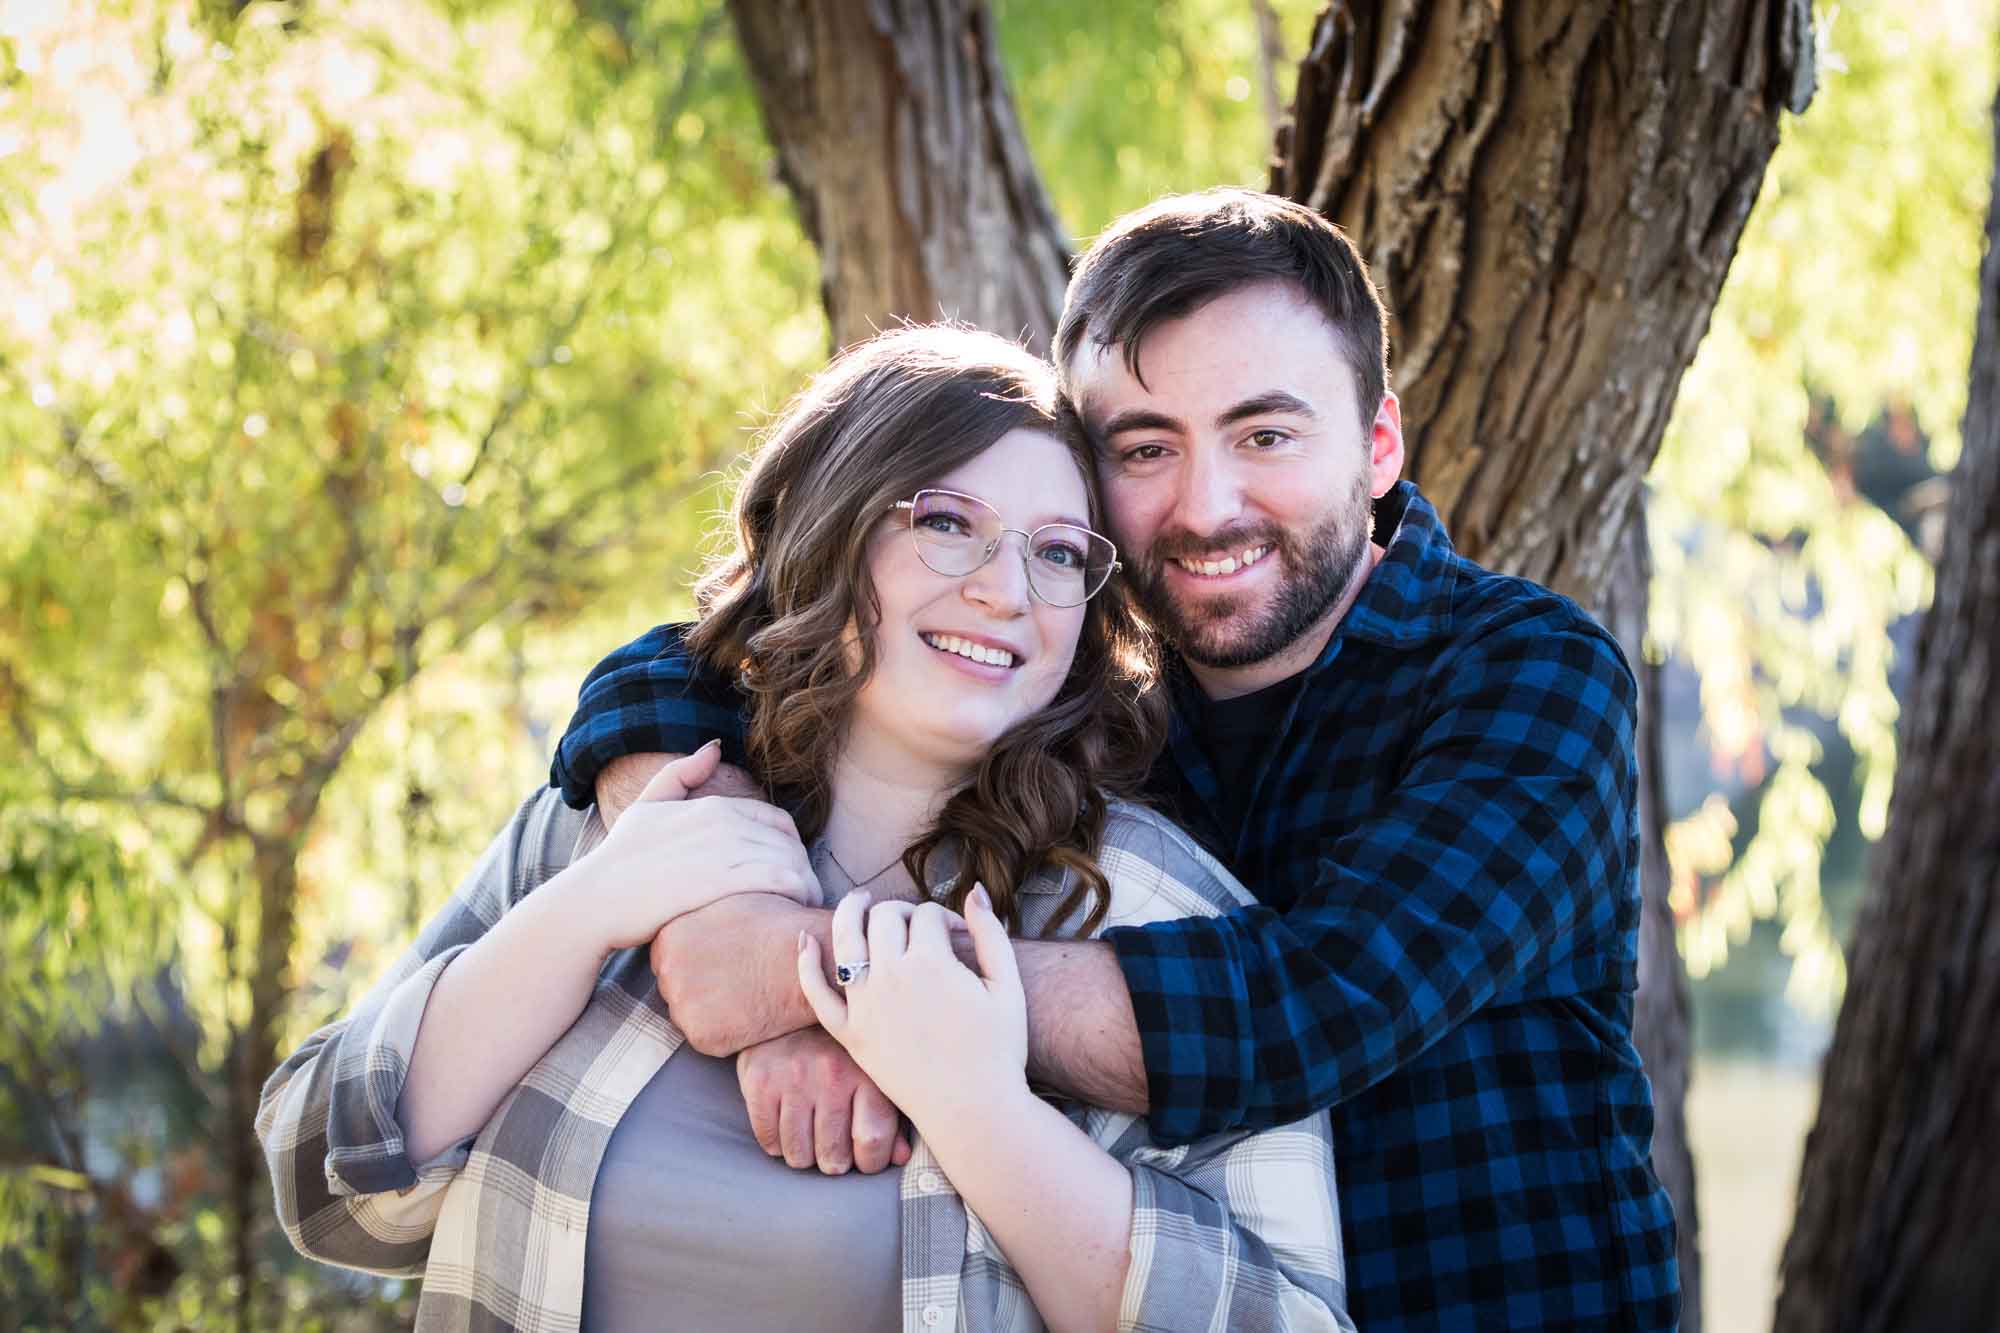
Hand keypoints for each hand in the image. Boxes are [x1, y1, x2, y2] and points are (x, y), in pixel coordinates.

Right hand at [580, 741, 818, 952]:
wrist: (595, 900)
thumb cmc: (619, 858)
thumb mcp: (647, 805)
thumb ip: (682, 774)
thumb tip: (714, 747)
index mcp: (713, 806)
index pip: (777, 822)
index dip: (790, 848)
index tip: (789, 873)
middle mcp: (724, 822)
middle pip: (789, 843)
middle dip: (802, 870)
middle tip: (801, 897)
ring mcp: (724, 849)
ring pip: (790, 861)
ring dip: (805, 886)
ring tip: (801, 910)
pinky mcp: (722, 881)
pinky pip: (780, 881)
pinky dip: (797, 895)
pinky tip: (794, 914)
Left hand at [650, 892, 826, 1053]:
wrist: (807, 960)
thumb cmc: (777, 925)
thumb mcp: (727, 901)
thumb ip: (697, 914)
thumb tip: (691, 910)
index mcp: (668, 937)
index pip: (669, 958)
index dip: (697, 961)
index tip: (722, 960)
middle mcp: (667, 972)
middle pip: (676, 988)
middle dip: (700, 987)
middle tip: (737, 979)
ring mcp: (683, 1007)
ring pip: (691, 1015)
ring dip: (712, 1011)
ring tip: (746, 995)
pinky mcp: (704, 1037)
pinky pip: (710, 1040)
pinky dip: (729, 1033)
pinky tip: (750, 1013)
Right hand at [736, 1028, 912, 1173]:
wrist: (795, 999)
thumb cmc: (841, 1046)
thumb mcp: (873, 1071)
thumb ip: (889, 1115)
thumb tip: (900, 1157)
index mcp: (867, 1073)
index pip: (872, 1142)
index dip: (870, 1162)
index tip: (865, 1158)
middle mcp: (831, 1075)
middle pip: (833, 1157)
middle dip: (834, 1162)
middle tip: (833, 1148)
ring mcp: (793, 1078)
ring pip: (798, 1155)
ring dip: (804, 1155)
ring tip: (809, 1136)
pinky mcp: (759, 1080)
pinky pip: (768, 1139)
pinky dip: (777, 1142)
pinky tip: (786, 1124)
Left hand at [798, 888, 1027, 1125]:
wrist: (973, 1110)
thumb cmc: (999, 1051)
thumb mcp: (1007, 987)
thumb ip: (991, 933)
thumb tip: (974, 890)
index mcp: (932, 962)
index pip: (927, 915)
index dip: (945, 916)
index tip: (958, 932)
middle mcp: (892, 976)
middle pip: (885, 918)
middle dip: (901, 910)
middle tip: (915, 922)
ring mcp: (866, 1005)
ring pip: (845, 940)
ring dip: (849, 911)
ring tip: (858, 900)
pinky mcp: (850, 1034)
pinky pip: (817, 993)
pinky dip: (806, 963)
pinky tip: (804, 941)